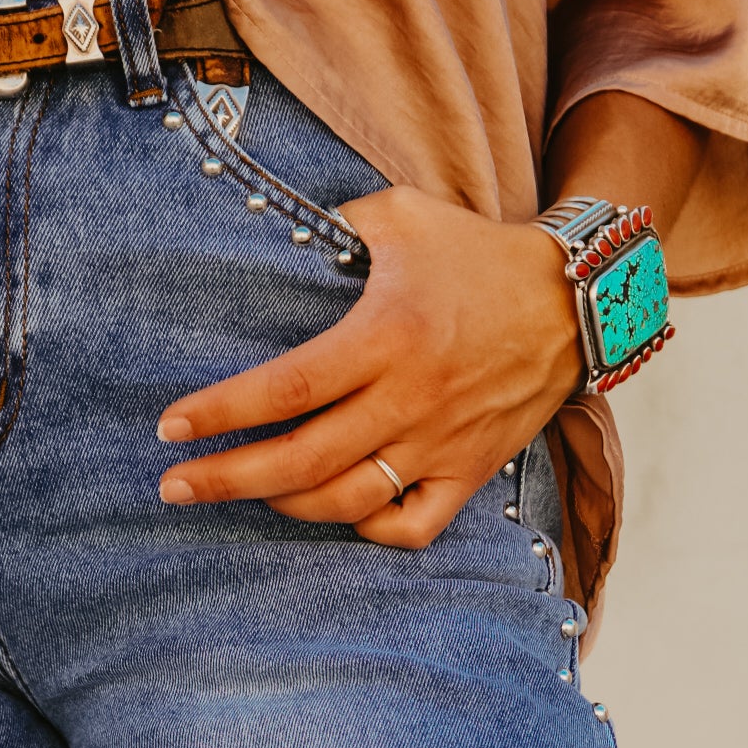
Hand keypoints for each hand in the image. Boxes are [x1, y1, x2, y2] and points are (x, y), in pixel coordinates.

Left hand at [156, 185, 584, 548]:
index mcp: (385, 338)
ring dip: (286, 506)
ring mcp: (442, 443)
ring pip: (349, 501)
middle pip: (302, 460)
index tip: (170, 427)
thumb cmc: (478, 254)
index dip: (220, 413)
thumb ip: (336, 225)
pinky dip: (370, 530)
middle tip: (174, 486)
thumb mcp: (403, 216)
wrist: (576, 297)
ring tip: (248, 493)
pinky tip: (339, 512)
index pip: (285, 390)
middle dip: (228, 479)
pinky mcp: (471, 469)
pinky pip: (414, 526)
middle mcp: (409, 400)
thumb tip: (274, 230)